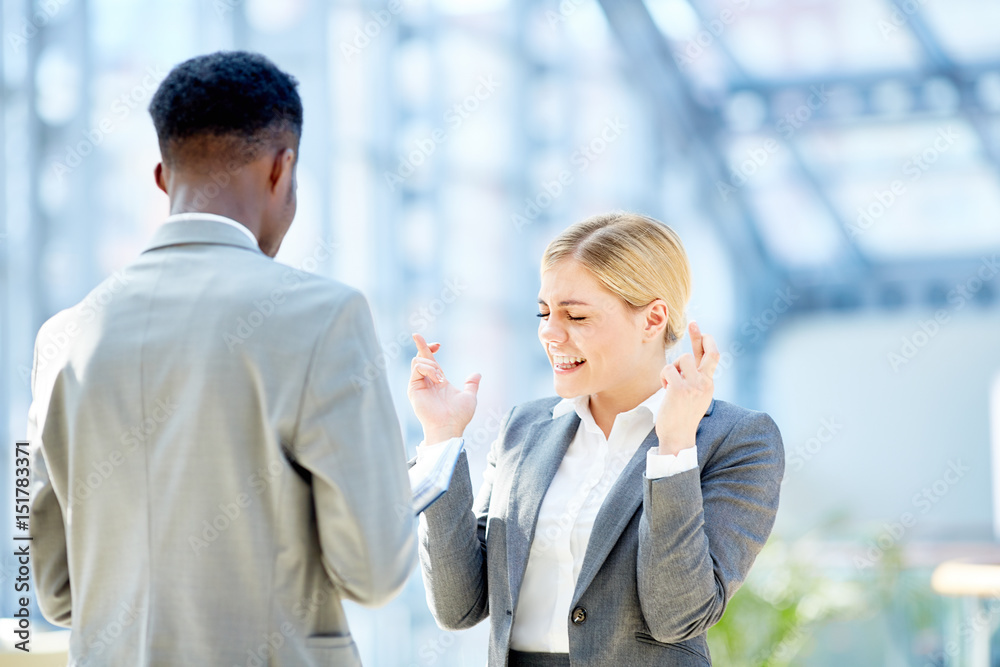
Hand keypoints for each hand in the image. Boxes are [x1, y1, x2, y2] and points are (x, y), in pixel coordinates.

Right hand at [407, 333, 480, 444]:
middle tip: (424, 338)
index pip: (430, 360)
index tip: (438, 344)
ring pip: (418, 361)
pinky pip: (417, 368)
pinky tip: (438, 380)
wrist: (449, 427)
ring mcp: (419, 384)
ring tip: (442, 379)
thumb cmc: (458, 416)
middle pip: (420, 357)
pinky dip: (428, 369)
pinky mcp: (413, 388)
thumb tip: (477, 374)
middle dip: (421, 344)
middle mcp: (426, 381)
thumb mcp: (469, 397)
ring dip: (432, 365)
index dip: (431, 349)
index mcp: (438, 381)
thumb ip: (471, 385)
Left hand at [655, 321, 719, 455]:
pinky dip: (663, 377)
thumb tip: (688, 361)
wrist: (678, 436)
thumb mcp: (695, 396)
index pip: (712, 357)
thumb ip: (694, 379)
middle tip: (692, 323)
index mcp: (709, 384)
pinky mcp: (680, 389)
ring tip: (670, 384)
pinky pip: (668, 369)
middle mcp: (705, 383)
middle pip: (705, 353)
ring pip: (681, 359)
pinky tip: (665, 389)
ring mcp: (694, 386)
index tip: (699, 328)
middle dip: (698, 336)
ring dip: (671, 368)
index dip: (705, 341)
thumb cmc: (682, 416)